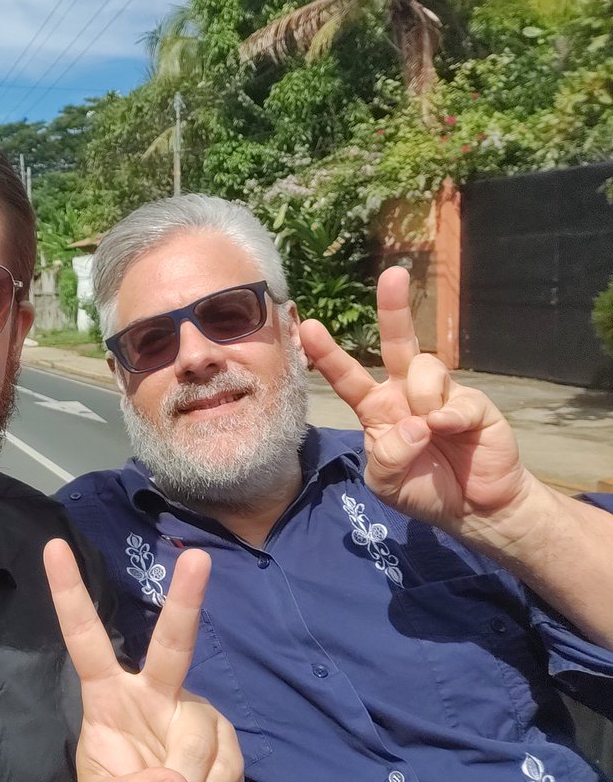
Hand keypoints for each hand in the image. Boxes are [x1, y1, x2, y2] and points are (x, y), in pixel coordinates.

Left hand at [44, 540, 242, 781]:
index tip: (53, 547)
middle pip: (173, 644)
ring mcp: (195, 713)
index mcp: (108, 696)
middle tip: (197, 558)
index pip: (85, 640)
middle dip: (186, 599)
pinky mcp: (227, 741)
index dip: (70, 594)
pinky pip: (225, 769)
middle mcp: (155, 692)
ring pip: (197, 739)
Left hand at [300, 266, 536, 550]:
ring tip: (429, 431)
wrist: (474, 507)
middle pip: (398, 342)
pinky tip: (448, 430)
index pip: (347, 376)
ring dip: (420, 399)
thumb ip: (388, 459)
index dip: (327, 353)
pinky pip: (456, 399)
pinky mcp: (473, 403)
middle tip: (393, 274)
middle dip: (394, 308)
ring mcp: (440, 394)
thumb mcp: (388, 484)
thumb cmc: (423, 489)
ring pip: (424, 369)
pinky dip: (448, 416)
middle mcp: (405, 392)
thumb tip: (415, 425)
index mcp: (376, 408)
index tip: (307, 326)